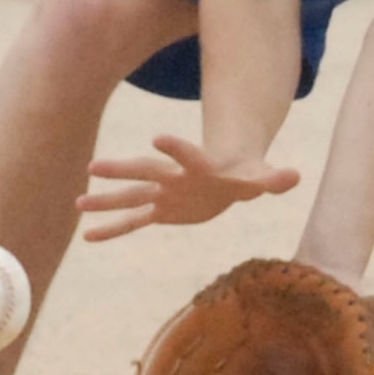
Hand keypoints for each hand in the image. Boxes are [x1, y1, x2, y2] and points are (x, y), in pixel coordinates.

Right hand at [78, 134, 299, 242]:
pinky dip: (111, 230)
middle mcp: (175, 176)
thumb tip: (295, 176)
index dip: (176, 146)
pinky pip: (133, 222)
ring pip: (132, 197)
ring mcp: (164, 194)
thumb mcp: (260, 177)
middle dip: (123, 170)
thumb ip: (273, 178)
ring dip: (106, 201)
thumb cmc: (245, 173)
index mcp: (199, 164)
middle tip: (94, 167)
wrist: (229, 174)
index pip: (187, 153)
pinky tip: (87, 236)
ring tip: (78, 203)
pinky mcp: (161, 211)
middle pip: (146, 172)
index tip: (157, 137)